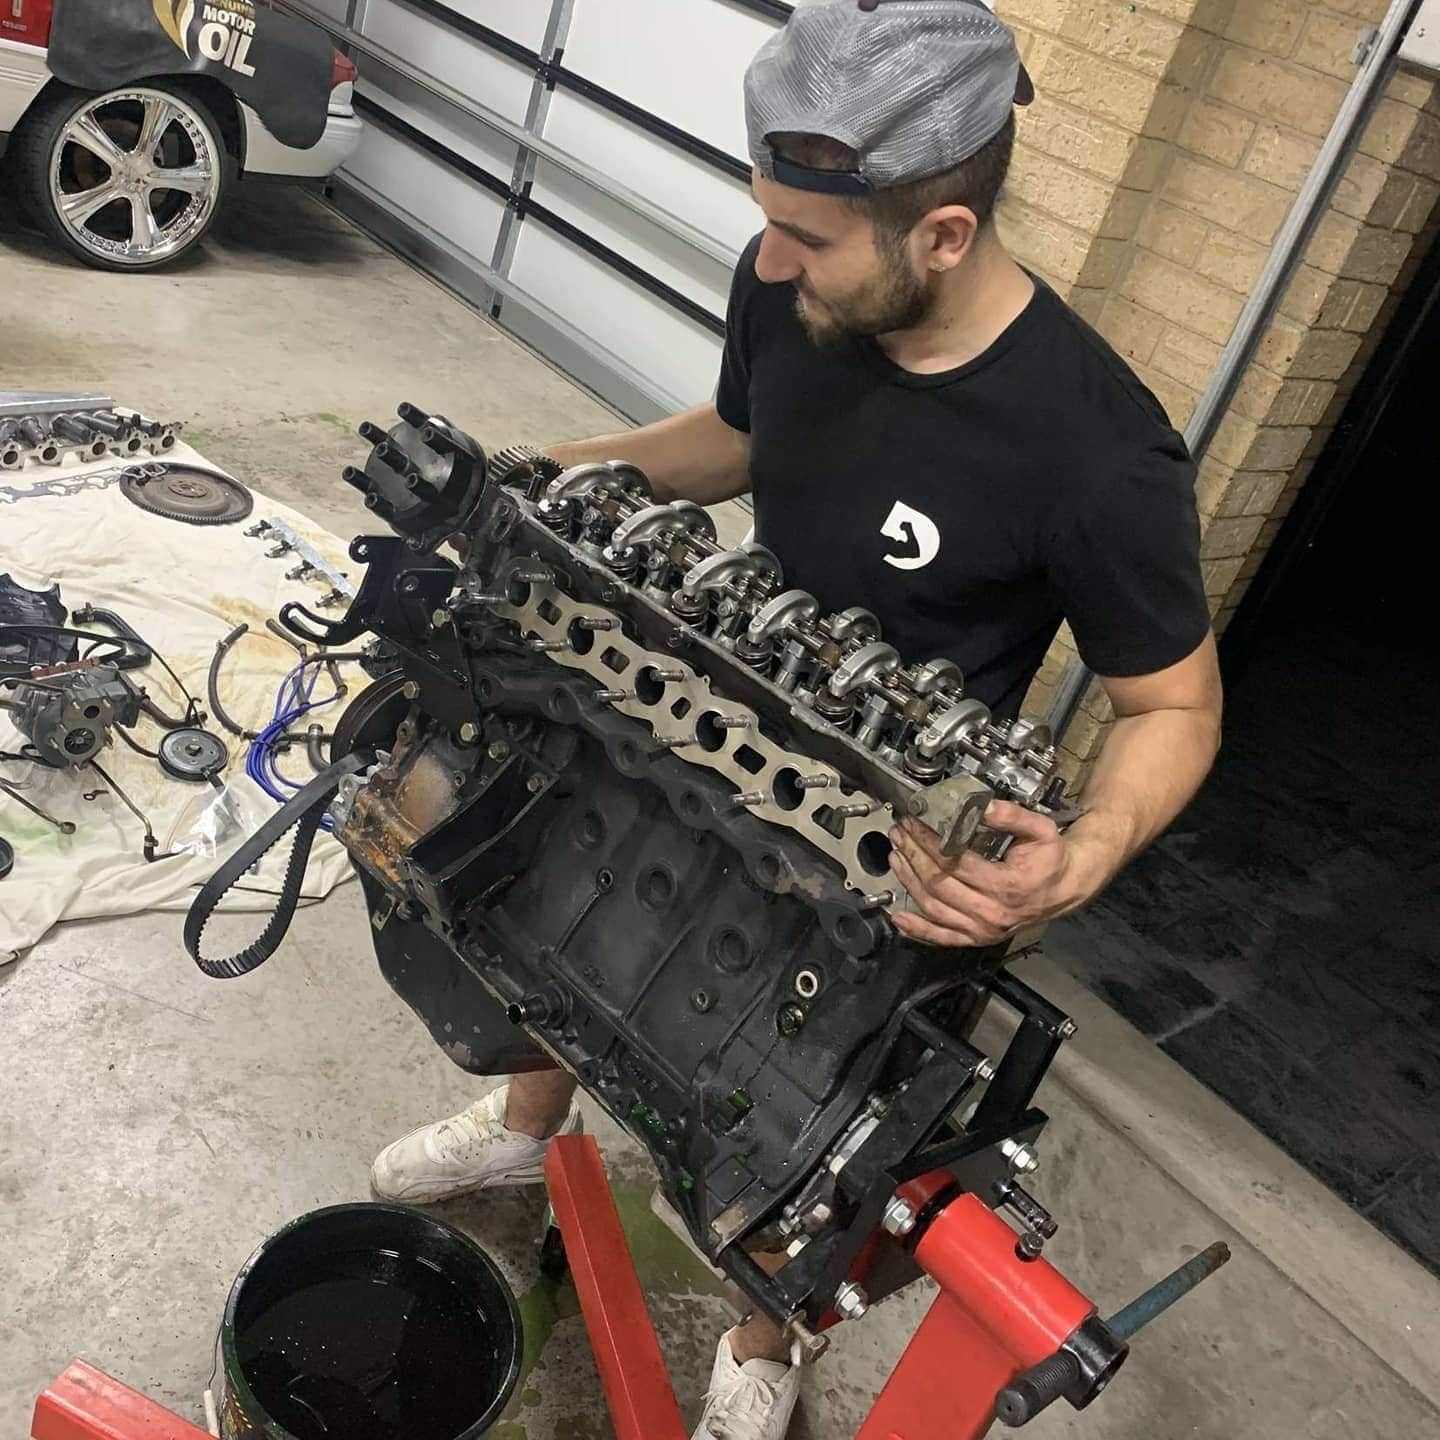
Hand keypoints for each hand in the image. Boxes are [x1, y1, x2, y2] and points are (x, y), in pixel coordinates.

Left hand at [888, 803, 1077, 948]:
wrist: (1065, 888)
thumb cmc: (1051, 860)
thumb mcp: (1041, 830)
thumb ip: (1013, 816)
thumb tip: (983, 806)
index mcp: (1006, 886)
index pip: (954, 862)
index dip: (928, 842)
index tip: (915, 823)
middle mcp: (992, 913)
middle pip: (938, 883)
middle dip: (913, 855)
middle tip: (900, 833)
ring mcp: (982, 929)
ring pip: (933, 907)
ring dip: (908, 881)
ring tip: (896, 856)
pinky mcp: (976, 938)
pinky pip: (941, 937)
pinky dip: (917, 929)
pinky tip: (899, 918)